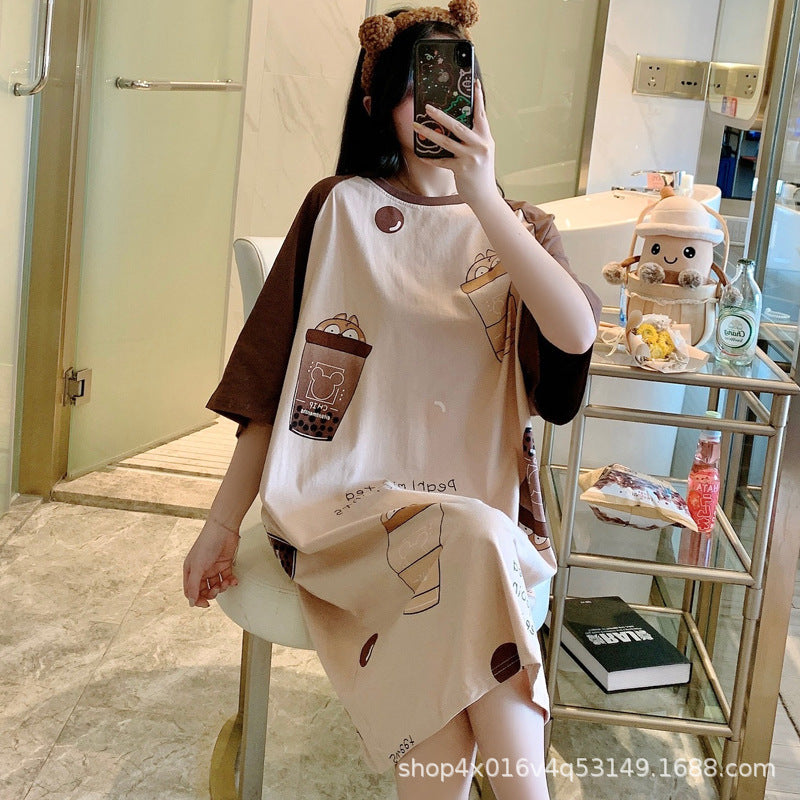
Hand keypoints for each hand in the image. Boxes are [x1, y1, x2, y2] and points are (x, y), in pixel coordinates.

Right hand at [183, 519, 239, 607]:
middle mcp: (201, 570)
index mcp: (190, 571)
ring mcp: (213, 567)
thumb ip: (194, 586)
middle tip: (218, 589)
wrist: (224, 529)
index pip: (191, 591)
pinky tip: (233, 580)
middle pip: (205, 589)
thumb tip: (191, 602)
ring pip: (216, 585)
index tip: (206, 604)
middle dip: (212, 593)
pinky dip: (231, 581)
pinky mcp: (224, 564)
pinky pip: (227, 578)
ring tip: (226, 582)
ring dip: (222, 587)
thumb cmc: (207, 544)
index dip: (198, 599)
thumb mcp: (197, 567)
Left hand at [412, 80, 496, 203]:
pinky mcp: (461, 169)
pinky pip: (441, 161)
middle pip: (457, 125)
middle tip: (427, 107)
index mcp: (486, 138)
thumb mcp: (483, 151)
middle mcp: (480, 145)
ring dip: (428, 133)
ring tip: (416, 125)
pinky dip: (430, 158)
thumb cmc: (481, 172)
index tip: (474, 82)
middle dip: (440, 115)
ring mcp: (470, 157)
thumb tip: (455, 125)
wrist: (485, 196)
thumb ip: (474, 138)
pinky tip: (421, 155)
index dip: (478, 98)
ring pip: (445, 141)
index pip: (481, 114)